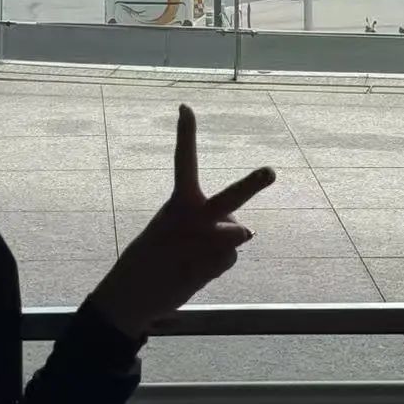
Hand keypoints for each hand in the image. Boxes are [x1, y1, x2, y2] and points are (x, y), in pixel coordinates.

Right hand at [90, 105, 274, 339]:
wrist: (131, 295)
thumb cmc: (154, 256)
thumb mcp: (174, 231)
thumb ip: (209, 224)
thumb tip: (245, 231)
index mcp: (178, 203)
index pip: (183, 162)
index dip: (186, 134)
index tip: (186, 108)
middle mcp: (193, 218)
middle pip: (229, 199)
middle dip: (251, 185)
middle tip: (271, 171)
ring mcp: (205, 245)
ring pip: (236, 234)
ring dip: (228, 240)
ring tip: (197, 253)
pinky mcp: (212, 266)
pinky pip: (228, 258)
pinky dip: (216, 264)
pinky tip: (196, 270)